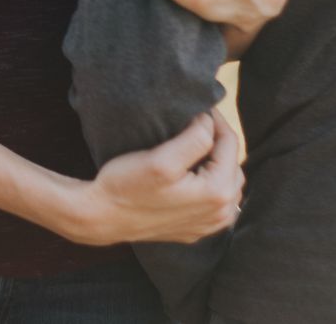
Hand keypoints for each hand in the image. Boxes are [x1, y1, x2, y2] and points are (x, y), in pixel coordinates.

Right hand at [55, 112, 241, 245]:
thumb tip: (209, 122)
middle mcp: (220, 213)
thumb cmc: (127, 186)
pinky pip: (216, 202)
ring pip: (228, 183)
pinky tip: (192, 175)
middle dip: (218, 141)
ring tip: (194, 146)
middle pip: (233, 164)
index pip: (230, 144)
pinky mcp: (197, 229)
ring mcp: (209, 224)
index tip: (199, 107)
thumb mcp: (161, 159)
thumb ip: (195, 138)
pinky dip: (211, 184)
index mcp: (217, 192)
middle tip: (196, 123)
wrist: (102, 217)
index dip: (215, 120)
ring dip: (217, 162)